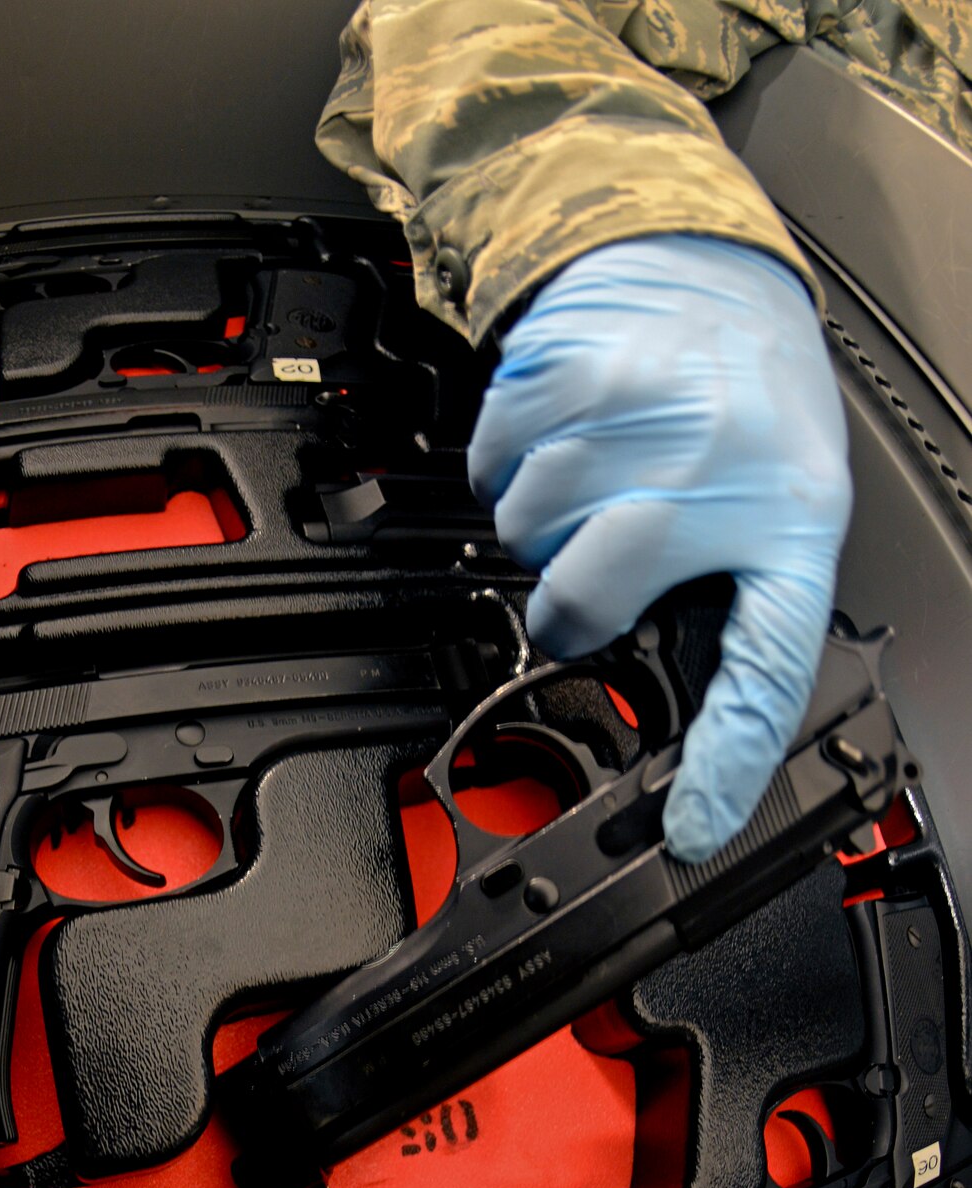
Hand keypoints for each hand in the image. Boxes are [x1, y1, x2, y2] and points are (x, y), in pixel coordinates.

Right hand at [468, 235, 852, 862]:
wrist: (696, 261)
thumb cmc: (747, 398)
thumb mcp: (780, 497)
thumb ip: (736, 588)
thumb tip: (684, 701)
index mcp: (789, 518)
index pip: (765, 667)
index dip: (725, 759)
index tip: (692, 829)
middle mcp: (715, 468)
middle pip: (587, 604)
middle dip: (572, 604)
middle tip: (600, 566)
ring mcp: (635, 419)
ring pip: (528, 536)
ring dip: (542, 524)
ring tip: (596, 477)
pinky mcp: (565, 373)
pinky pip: (494, 469)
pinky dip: (508, 465)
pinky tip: (561, 436)